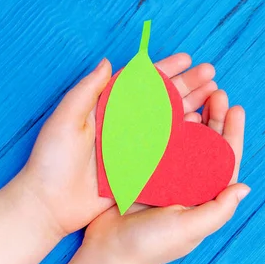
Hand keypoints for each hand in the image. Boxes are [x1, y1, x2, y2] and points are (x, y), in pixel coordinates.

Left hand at [17, 54, 218, 236]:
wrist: (50, 203)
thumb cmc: (52, 160)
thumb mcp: (65, 119)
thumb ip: (87, 91)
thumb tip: (108, 62)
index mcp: (107, 109)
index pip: (140, 83)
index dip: (164, 70)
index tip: (187, 60)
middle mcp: (124, 126)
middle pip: (161, 100)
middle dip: (187, 85)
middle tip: (210, 74)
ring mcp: (134, 148)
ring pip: (169, 123)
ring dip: (192, 108)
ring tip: (214, 96)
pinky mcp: (139, 169)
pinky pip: (167, 151)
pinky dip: (185, 139)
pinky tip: (202, 128)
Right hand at [83, 90, 248, 263]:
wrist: (108, 253)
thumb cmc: (152, 244)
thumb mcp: (190, 228)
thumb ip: (219, 209)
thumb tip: (245, 187)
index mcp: (204, 198)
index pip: (226, 162)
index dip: (233, 134)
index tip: (236, 108)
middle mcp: (188, 186)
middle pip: (208, 146)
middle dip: (215, 118)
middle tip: (215, 92)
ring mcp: (166, 178)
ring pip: (185, 140)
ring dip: (192, 116)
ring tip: (196, 93)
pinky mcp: (144, 173)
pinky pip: (160, 144)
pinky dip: (166, 125)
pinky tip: (168, 108)